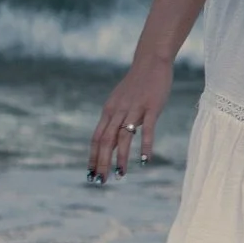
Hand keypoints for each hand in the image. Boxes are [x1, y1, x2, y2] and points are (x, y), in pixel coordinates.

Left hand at [89, 56, 173, 181]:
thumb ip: (116, 121)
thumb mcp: (122, 102)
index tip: (91, 174)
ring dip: (120, 158)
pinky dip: (145, 145)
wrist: (151, 61)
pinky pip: (147, 128)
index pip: (96, 138)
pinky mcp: (151, 107)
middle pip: (105, 141)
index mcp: (109, 111)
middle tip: (100, 181)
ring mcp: (134, 109)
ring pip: (123, 137)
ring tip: (120, 175)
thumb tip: (113, 144)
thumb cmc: (137, 84)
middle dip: (101, 162)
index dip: (93, 157)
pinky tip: (144, 160)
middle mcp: (118, 111)